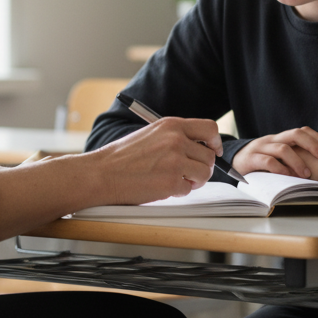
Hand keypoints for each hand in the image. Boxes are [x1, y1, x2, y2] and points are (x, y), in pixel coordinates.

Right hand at [93, 117, 223, 204]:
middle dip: (201, 167)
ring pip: (204, 173)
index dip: (215, 142)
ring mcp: (175, 161)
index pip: (210, 129)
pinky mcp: (171, 182)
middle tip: (187, 172)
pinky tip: (161, 187)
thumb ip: (175, 137)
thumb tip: (200, 147)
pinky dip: (178, 192)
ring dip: (193, 180)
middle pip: (209, 155)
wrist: (102, 173)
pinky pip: (188, 189)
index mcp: (171, 125)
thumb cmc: (122, 157)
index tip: (212, 150)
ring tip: (174, 180)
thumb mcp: (152, 134)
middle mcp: (176, 140)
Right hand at [233, 127, 317, 179]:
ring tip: (306, 174)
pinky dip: (280, 169)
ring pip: (282, 148)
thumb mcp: (276, 158)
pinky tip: (287, 177)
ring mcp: (260, 148)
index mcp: (279, 139)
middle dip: (311, 144)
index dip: (316, 138)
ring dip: (297, 161)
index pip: (300, 131)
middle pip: (294, 134)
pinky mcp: (250, 159)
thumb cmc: (259, 164)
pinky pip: (268, 161)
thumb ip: (291, 158)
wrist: (231, 165)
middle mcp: (271, 140)